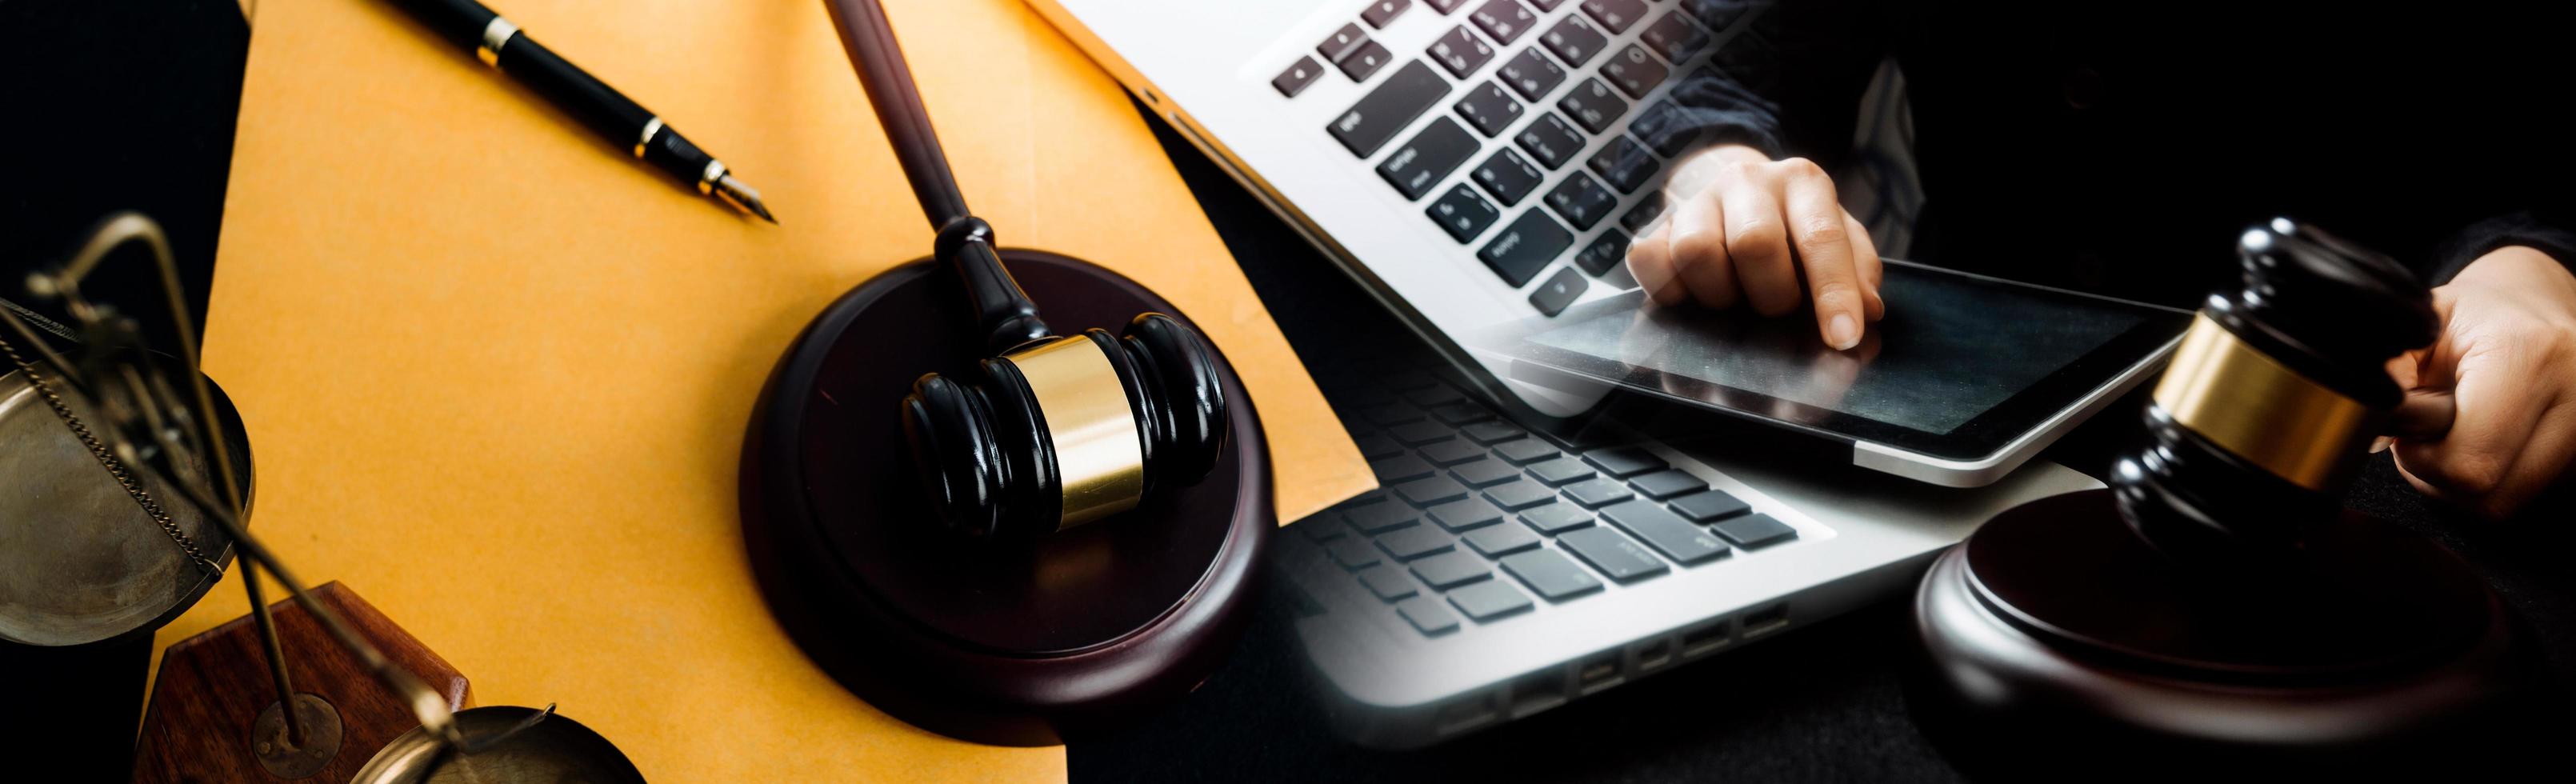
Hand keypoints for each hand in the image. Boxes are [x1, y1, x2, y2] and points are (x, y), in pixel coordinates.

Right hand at [1624, 144, 1885, 349]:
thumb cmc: (1795, 227)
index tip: (1842, 338)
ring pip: (1695, 251)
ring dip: (1720, 295)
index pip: (1821, 237)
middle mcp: (1747, 180)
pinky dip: (1668, 290)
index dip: (1834, 293)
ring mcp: (1696, 200)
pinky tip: (1692, 295)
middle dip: (1771, 294)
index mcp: (1802, 182)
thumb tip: (1865, 313)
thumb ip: (1857, 272)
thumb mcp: (1838, 238)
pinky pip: (1647, 260)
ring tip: (1735, 298)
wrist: (1737, 191)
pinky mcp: (1655, 225)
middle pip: (1753, 242)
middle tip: (1777, 308)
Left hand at [2384, 246, 2575, 516]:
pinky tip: (2483, 443)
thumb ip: (2390, 370)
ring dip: (2463, 482)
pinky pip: (2522, 496)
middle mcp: (2574, 398)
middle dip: (2438, 474)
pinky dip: (2491, 482)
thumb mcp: (2422, 324)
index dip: (2420, 458)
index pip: (2467, 461)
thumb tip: (2369, 425)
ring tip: (2454, 436)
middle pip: (2486, 495)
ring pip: (2503, 503)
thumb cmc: (2475, 316)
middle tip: (2426, 435)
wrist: (2538, 308)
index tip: (2408, 431)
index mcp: (2528, 355)